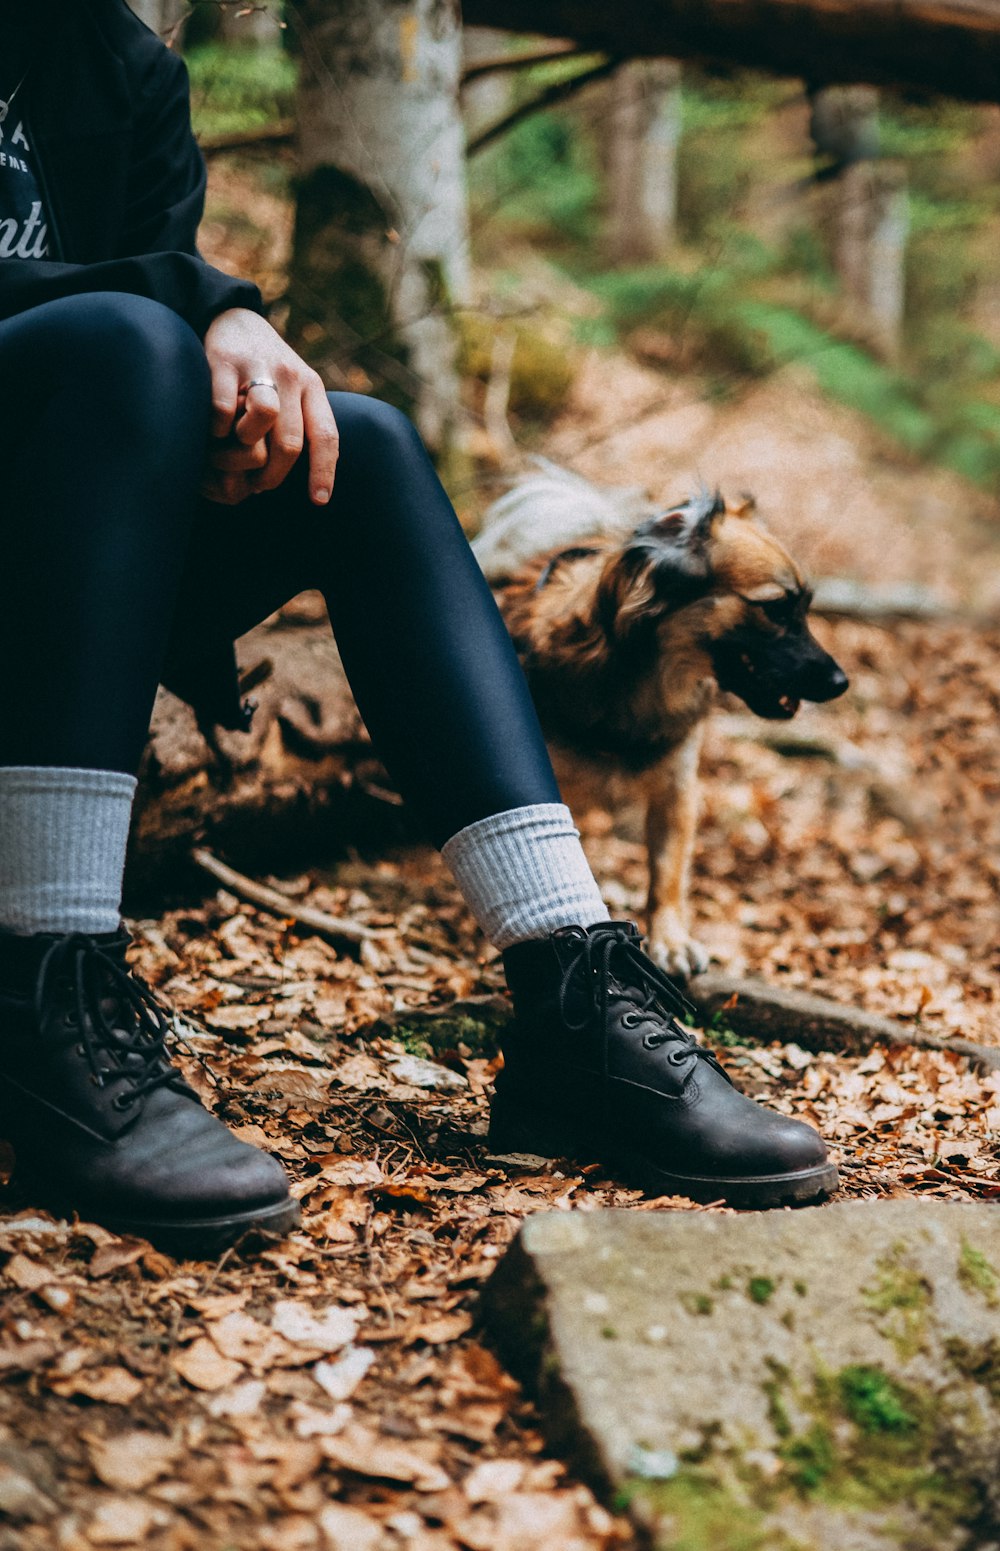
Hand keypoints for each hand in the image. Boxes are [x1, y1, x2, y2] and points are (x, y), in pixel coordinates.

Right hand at [201, 309, 338, 505]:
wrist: (231, 318)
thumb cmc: (264, 370)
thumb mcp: (294, 390)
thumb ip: (302, 424)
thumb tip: (309, 482)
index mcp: (312, 386)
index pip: (326, 435)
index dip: (323, 472)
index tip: (319, 501)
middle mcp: (290, 374)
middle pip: (290, 441)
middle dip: (273, 475)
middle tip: (258, 486)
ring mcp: (257, 365)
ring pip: (264, 418)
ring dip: (246, 446)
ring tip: (236, 450)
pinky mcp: (222, 360)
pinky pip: (222, 408)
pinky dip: (216, 428)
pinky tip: (212, 431)